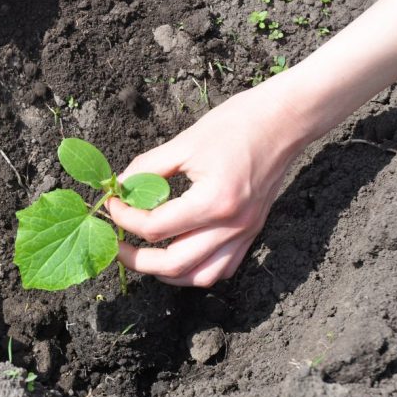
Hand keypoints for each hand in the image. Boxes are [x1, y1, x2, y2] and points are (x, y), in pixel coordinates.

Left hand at [107, 86, 305, 286]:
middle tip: (116, 245)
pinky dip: (196, 270)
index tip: (112, 204)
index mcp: (214, 202)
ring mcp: (244, 233)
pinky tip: (180, 256)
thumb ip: (148, 167)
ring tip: (145, 257)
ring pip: (199, 276)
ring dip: (166, 273)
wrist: (285, 120)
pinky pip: (222, 269)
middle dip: (137, 259)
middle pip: (173, 264)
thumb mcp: (186, 142)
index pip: (156, 227)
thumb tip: (120, 185)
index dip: (124, 218)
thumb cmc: (238, 123)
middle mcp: (232, 226)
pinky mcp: (251, 232)